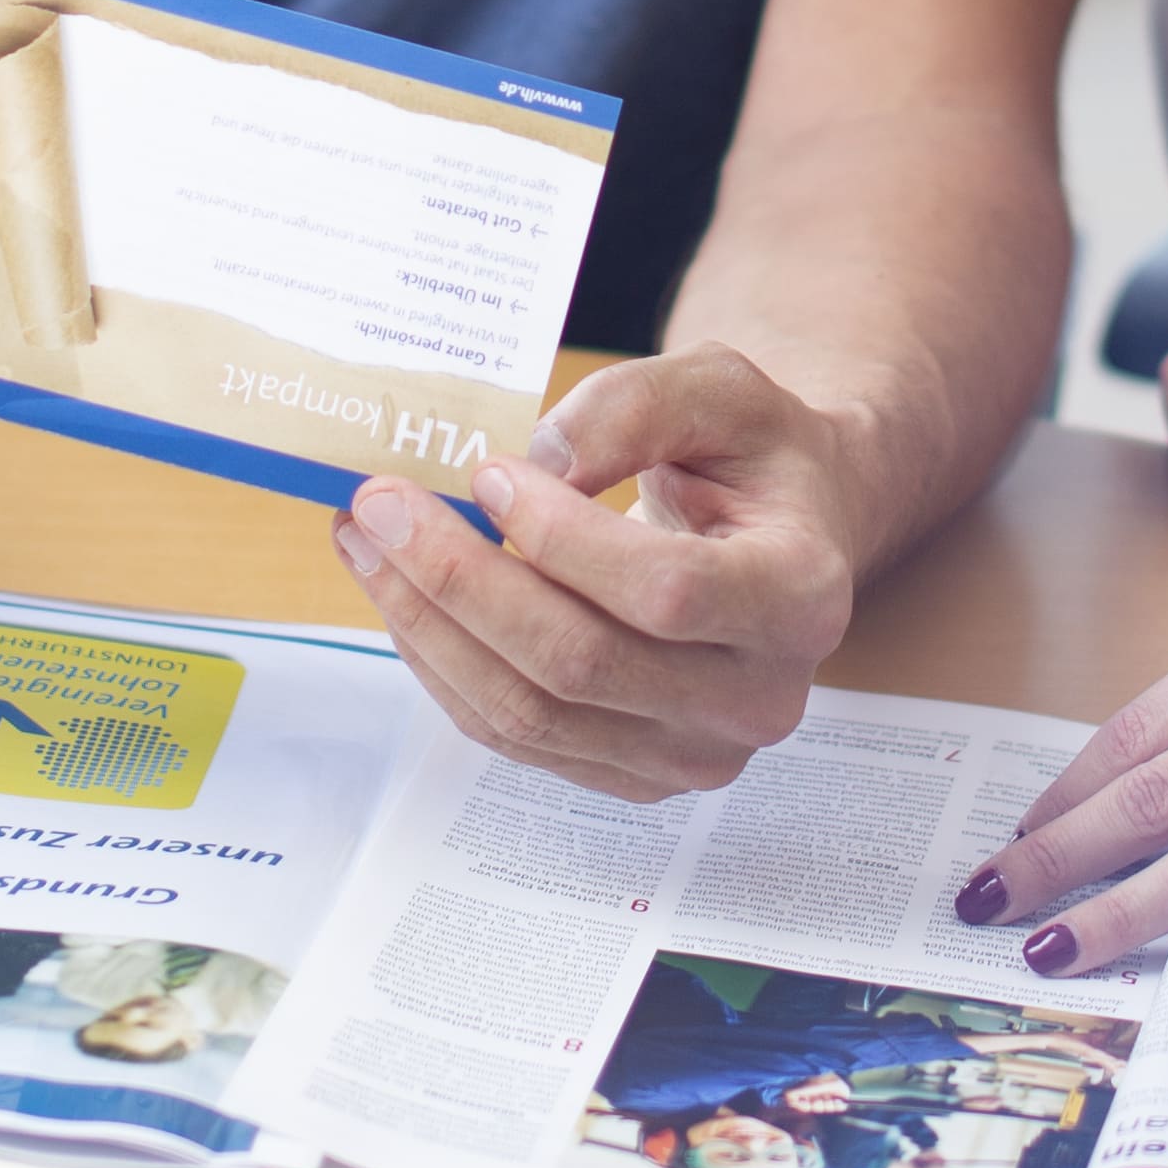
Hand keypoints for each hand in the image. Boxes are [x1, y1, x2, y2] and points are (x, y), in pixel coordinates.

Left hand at [331, 346, 874, 797]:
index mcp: (801, 596)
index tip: (487, 469)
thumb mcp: (722, 390)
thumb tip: (539, 464)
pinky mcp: (635, 777)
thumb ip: (637, 408)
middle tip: (378, 504)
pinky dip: (445, 666)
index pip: (668, 591)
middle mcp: (758, 697)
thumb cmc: (754, 457)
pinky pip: (517, 737)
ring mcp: (696, 753)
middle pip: (581, 663)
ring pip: (532, 712)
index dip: (562, 538)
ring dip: (430, 626)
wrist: (785, 534)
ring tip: (367, 542)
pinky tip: (406, 597)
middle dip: (460, 579)